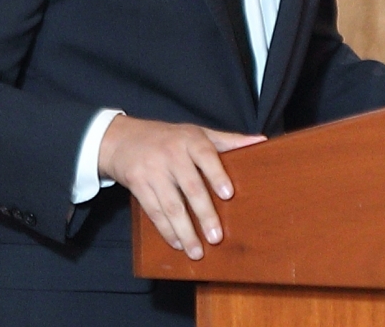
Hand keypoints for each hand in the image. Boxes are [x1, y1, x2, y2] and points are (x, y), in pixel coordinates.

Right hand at [98, 115, 264, 258]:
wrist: (123, 139)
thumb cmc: (169, 137)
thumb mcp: (197, 132)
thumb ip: (228, 140)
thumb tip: (260, 141)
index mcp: (190, 140)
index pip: (206, 156)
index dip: (216, 175)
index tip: (228, 194)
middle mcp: (171, 154)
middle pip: (190, 187)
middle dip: (204, 214)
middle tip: (216, 237)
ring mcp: (153, 171)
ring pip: (170, 205)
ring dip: (184, 230)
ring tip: (197, 251)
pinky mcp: (138, 186)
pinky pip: (154, 212)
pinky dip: (166, 230)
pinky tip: (178, 243)